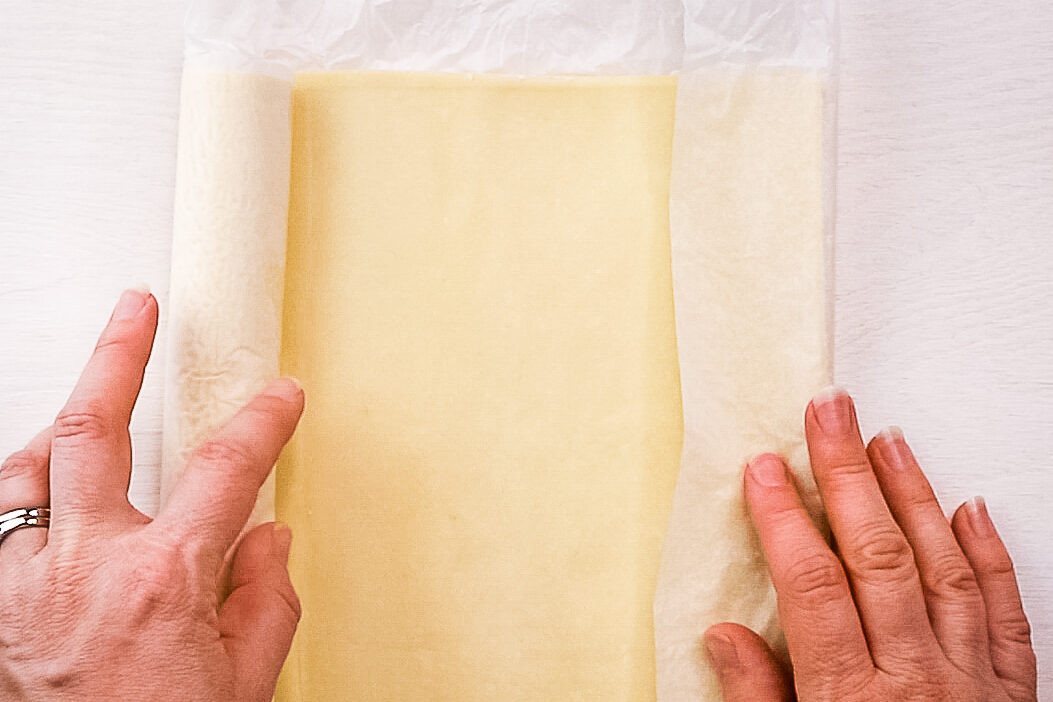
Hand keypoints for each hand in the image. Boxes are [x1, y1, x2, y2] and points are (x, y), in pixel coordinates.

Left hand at [0, 288, 304, 700]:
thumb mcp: (245, 685)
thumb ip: (266, 600)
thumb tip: (268, 539)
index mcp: (165, 580)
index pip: (227, 468)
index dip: (262, 421)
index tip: (280, 398)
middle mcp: (85, 569)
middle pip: (92, 431)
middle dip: (117, 356)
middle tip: (135, 311)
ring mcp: (21, 589)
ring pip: (21, 472)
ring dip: (55, 429)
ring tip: (81, 405)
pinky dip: (15, 496)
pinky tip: (34, 491)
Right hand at [705, 388, 1036, 701]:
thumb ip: (758, 699)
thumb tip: (725, 637)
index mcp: (850, 701)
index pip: (812, 586)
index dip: (784, 519)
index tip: (763, 470)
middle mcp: (916, 683)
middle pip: (878, 556)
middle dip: (847, 473)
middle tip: (829, 414)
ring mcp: (970, 684)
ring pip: (943, 568)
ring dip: (911, 495)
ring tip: (886, 440)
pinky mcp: (1010, 693)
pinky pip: (1005, 611)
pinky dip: (989, 556)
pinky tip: (969, 510)